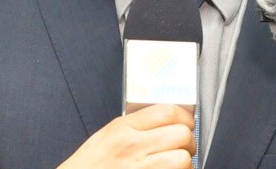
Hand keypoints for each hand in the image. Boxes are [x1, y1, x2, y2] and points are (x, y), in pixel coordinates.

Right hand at [57, 104, 194, 168]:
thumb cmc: (88, 167)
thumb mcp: (105, 137)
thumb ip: (132, 126)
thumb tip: (163, 121)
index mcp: (123, 128)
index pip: (168, 112)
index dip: (185, 118)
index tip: (186, 125)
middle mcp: (133, 146)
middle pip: (182, 134)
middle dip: (188, 143)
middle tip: (183, 149)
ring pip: (183, 159)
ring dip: (184, 164)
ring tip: (176, 166)